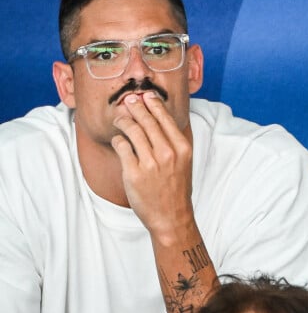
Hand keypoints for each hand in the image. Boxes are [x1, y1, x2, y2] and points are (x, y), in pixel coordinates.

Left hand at [111, 92, 193, 242]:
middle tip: (128, 101)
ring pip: (132, 130)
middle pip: (147, 120)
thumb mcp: (184, 162)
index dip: (153, 103)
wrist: (171, 217)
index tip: (146, 96)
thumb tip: (160, 117)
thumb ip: (174, 140)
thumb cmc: (177, 188)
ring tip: (119, 119)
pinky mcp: (133, 173)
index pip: (165, 117)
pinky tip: (119, 140)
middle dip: (135, 107)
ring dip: (123, 120)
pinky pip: (121, 146)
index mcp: (182, 147)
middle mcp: (167, 152)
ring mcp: (150, 163)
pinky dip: (118, 140)